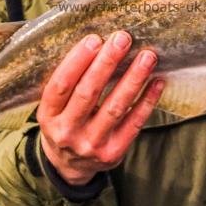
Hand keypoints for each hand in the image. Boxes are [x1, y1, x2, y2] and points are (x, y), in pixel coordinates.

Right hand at [37, 31, 164, 185]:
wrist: (69, 166)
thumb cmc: (65, 122)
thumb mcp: (54, 107)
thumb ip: (70, 82)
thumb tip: (98, 42)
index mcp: (48, 116)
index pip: (61, 85)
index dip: (77, 61)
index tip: (94, 39)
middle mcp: (67, 132)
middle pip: (88, 93)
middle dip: (107, 63)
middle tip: (123, 39)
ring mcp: (90, 145)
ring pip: (115, 108)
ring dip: (133, 79)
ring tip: (147, 56)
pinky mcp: (113, 153)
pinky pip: (134, 123)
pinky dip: (147, 101)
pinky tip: (157, 82)